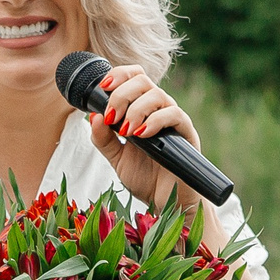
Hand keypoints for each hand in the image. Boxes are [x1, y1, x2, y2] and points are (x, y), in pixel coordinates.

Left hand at [85, 64, 202, 209]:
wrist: (167, 205)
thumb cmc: (145, 179)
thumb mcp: (116, 158)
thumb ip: (103, 139)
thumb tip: (92, 116)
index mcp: (142, 110)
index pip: (134, 77)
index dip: (119, 74)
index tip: (103, 87)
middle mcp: (159, 110)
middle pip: (144, 81)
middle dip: (122, 94)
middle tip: (112, 117)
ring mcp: (174, 121)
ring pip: (158, 95)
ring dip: (136, 109)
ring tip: (125, 131)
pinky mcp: (187, 134)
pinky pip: (174, 115)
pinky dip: (155, 121)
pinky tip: (141, 134)